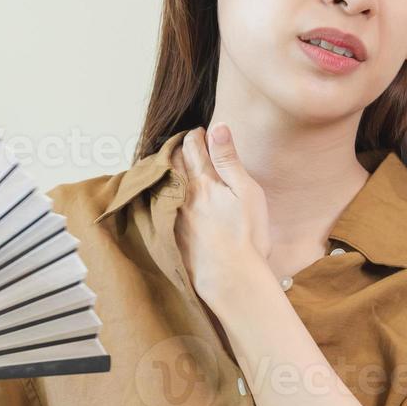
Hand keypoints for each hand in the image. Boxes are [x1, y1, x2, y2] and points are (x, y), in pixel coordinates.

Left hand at [170, 124, 270, 302]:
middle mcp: (182, 195)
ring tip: (172, 165)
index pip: (192, 147)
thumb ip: (229, 159)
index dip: (195, 135)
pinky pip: (159, 206)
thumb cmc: (246, 236)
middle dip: (176, 149)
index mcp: (203, 181)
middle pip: (172, 162)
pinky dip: (162, 194)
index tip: (199, 132)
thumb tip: (218, 127)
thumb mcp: (246, 192)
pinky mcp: (171, 234)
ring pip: (163, 182)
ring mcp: (174, 215)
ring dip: (166, 170)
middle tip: (182, 143)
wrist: (231, 278)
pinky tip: (166, 197)